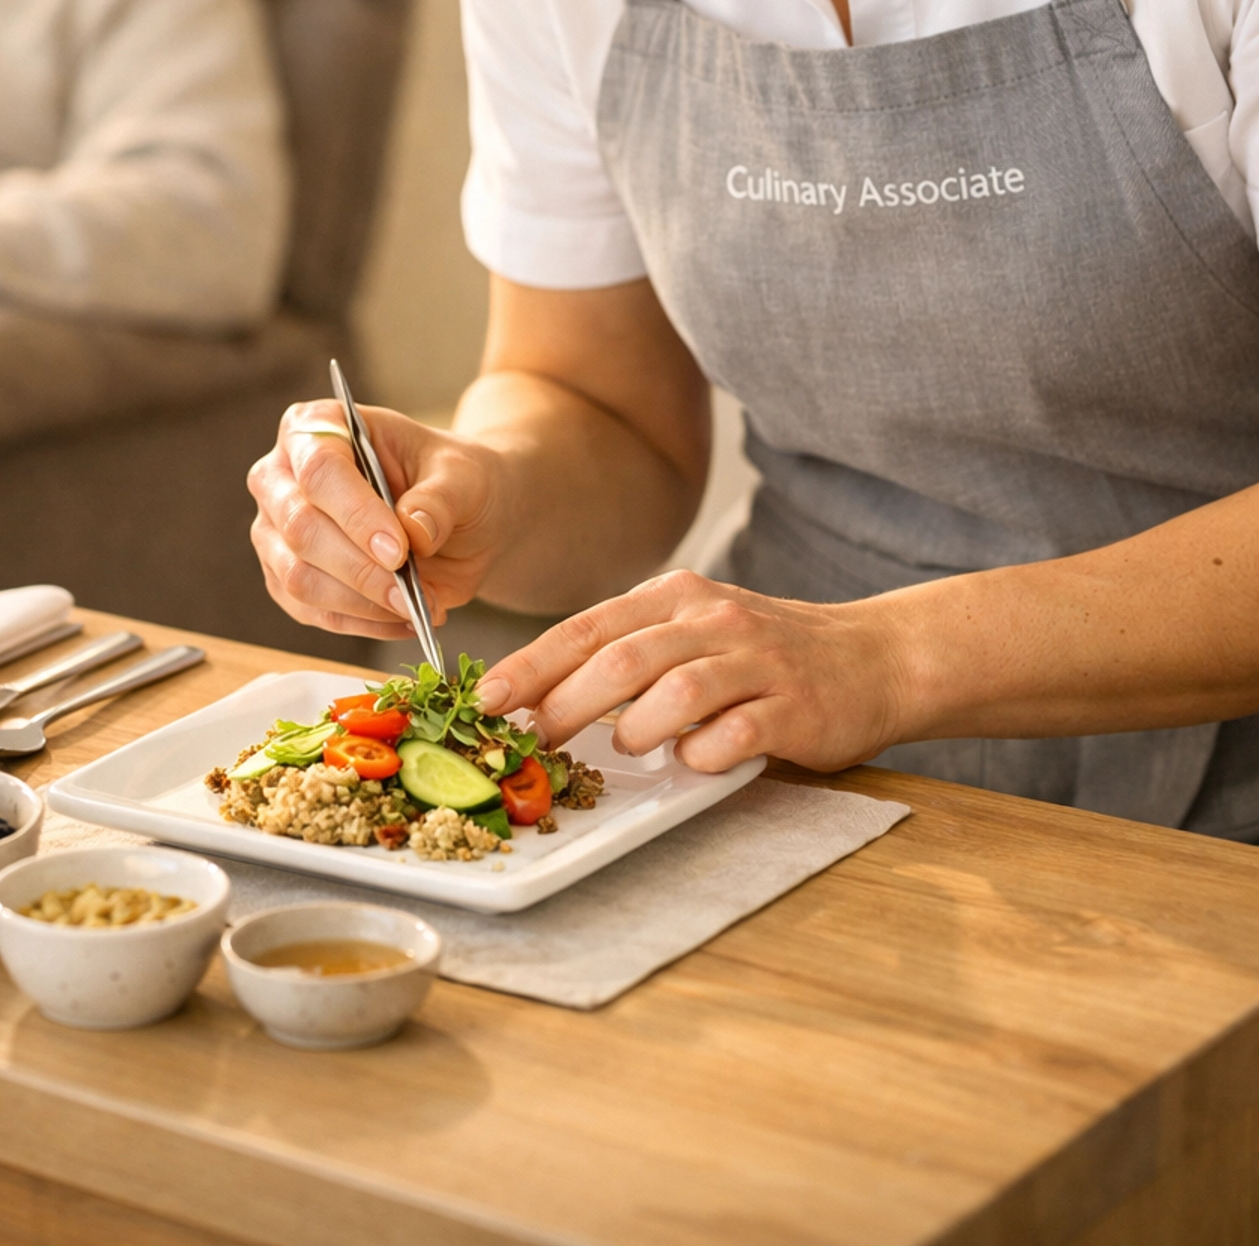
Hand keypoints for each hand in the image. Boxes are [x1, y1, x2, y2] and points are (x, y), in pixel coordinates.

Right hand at [248, 401, 508, 641]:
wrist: (461, 518)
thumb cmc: (453, 480)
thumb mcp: (464, 476)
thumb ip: (440, 499)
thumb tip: (414, 531)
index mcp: (318, 426)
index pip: (320, 469)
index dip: (356, 513)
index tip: (398, 551)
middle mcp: (283, 476)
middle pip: (300, 526)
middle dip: (359, 568)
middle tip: (409, 592)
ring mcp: (277, 530)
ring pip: (298, 577)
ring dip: (360, 602)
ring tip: (414, 607)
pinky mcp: (285, 578)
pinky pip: (311, 612)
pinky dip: (360, 623)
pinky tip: (401, 619)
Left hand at [475, 568, 913, 774]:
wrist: (872, 658)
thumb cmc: (765, 654)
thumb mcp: (694, 630)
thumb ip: (631, 651)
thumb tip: (543, 696)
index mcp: (677, 597)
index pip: (587, 628)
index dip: (531, 665)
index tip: (486, 700)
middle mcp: (712, 620)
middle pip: (619, 659)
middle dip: (563, 703)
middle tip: (533, 740)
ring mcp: (755, 663)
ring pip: (673, 691)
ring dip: (633, 727)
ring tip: (623, 747)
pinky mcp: (792, 708)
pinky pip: (734, 735)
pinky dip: (702, 754)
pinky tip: (693, 761)